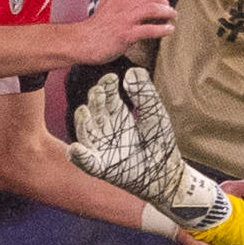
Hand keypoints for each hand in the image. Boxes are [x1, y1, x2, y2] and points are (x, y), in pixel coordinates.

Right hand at [69, 69, 230, 231]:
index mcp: (118, 115)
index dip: (106, 86)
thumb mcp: (154, 113)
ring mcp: (102, 148)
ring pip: (86, 132)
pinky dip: (80, 156)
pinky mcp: (102, 167)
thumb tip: (132, 71)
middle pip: (94, 111)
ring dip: (83, 122)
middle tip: (100, 91)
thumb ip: (145, 93)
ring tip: (84, 111)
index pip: (106, 96)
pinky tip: (76, 148)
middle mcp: (106, 129)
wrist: (167, 173)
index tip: (111, 77)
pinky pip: (87, 161)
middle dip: (95, 100)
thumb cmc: (160, 142)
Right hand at [71, 0, 178, 64]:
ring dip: (167, 12)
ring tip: (172, 16)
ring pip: (153, 9)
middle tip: (168, 10)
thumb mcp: (110, 1)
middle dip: (165, 2)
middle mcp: (123, 3)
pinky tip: (169, 30)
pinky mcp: (126, 34)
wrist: (83, 41)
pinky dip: (162, 29)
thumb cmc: (98, 24)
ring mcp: (124, 18)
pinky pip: (149, 30)